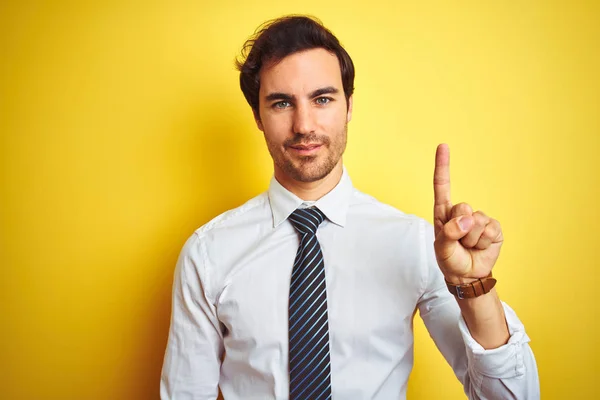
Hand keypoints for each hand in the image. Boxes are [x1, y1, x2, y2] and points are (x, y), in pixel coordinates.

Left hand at [433, 144, 503, 283]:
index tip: (443, 146)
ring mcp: (479, 219)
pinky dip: (484, 242)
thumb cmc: (450, 259)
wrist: (467, 275)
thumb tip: (466, 220)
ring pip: (476, 221)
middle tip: (459, 241)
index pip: (442, 186)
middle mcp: (461, 212)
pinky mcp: (493, 228)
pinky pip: (490, 230)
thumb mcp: (442, 249)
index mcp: (444, 213)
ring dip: (471, 239)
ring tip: (468, 246)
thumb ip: (448, 234)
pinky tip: (481, 247)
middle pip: (462, 208)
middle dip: (459, 228)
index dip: (443, 166)